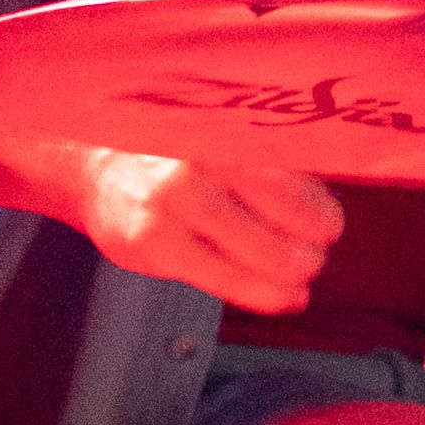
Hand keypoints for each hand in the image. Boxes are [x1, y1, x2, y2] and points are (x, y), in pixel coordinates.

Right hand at [67, 144, 343, 310]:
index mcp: (222, 126)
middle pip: (284, 212)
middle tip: (315, 255)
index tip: (330, 226)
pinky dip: (265, 294)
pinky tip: (284, 297)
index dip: (320, 210)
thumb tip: (330, 204)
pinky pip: (227, 279)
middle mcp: (199, 157)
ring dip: (293, 273)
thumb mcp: (216, 139)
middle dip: (310, 245)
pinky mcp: (154, 243)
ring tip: (301, 278)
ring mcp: (173, 200)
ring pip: (260, 252)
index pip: (292, 174)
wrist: (95, 165)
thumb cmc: (172, 154)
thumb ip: (269, 162)